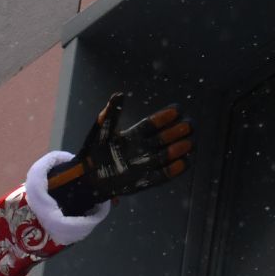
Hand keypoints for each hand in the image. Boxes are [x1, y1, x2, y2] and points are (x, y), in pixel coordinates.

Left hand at [46, 93, 192, 215]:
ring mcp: (143, 165)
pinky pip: (161, 176)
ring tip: (190, 143)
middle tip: (190, 125)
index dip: (164, 118)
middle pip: (163, 139)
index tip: (177, 109)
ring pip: (165, 156)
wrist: (85, 177)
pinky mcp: (143, 181)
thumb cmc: (92, 151)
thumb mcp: (101, 130)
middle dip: (177, 132)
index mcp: (133, 135)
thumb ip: (111, 114)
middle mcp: (141, 149)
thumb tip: (119, 94)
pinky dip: (173, 170)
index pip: (152, 125)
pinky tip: (185, 163)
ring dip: (178, 150)